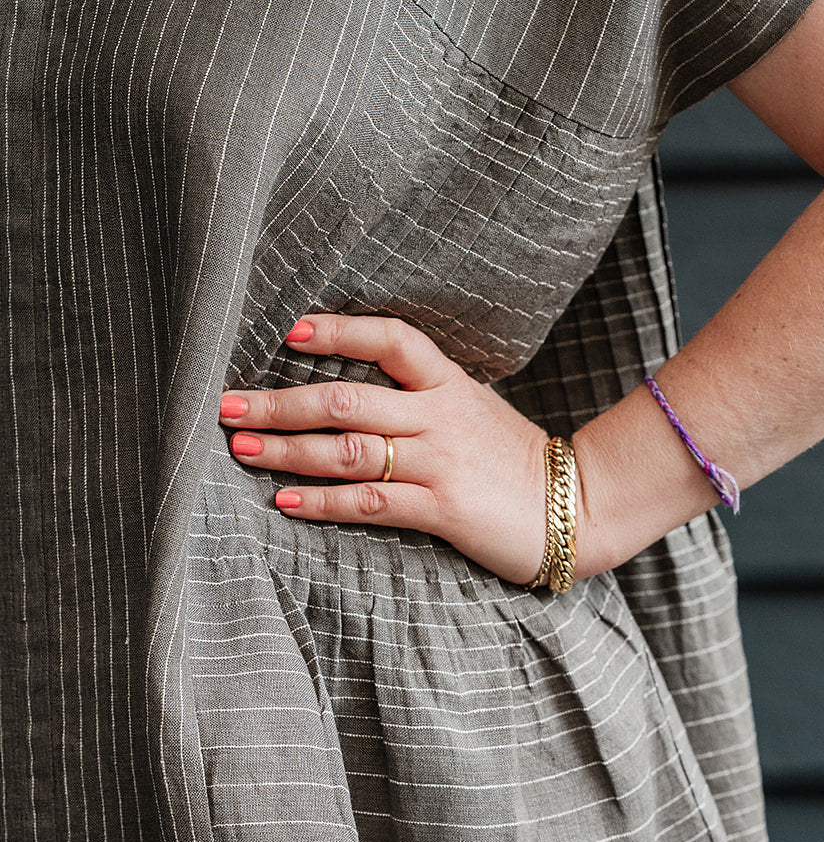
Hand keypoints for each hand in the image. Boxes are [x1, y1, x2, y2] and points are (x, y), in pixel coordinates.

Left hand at [219, 314, 557, 585]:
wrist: (577, 507)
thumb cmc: (514, 461)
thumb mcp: (475, 410)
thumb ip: (423, 396)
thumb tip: (357, 389)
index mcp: (449, 385)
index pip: (389, 339)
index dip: (338, 333)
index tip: (289, 333)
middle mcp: (439, 417)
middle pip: (347, 399)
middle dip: (280, 401)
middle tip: (229, 404)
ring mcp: (440, 463)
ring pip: (349, 450)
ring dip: (289, 450)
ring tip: (244, 448)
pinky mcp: (441, 509)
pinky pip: (370, 503)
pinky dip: (323, 502)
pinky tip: (285, 501)